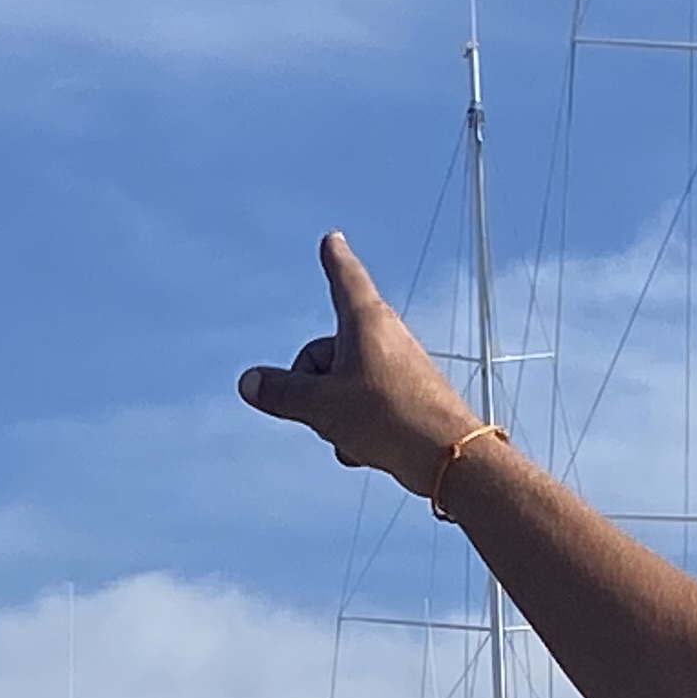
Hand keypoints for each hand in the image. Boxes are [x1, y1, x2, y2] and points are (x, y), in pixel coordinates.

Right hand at [237, 232, 490, 496]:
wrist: (449, 458)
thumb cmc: (389, 419)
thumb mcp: (321, 405)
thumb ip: (281, 392)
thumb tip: (248, 383)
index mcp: (366, 321)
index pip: (344, 279)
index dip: (334, 259)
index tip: (332, 239)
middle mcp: (385, 338)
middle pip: (324, 353)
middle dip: (312, 386)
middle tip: (326, 411)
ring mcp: (396, 369)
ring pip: (340, 386)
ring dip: (333, 414)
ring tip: (354, 433)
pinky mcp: (405, 399)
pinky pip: (361, 408)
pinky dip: (354, 429)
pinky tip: (366, 450)